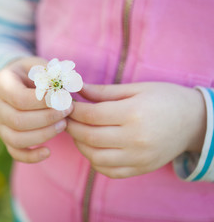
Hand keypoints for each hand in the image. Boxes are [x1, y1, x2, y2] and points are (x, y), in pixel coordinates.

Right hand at [0, 57, 72, 162]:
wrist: (17, 82)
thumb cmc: (32, 73)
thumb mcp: (40, 66)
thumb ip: (52, 74)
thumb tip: (66, 87)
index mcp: (1, 84)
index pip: (19, 99)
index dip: (43, 102)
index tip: (64, 98)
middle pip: (17, 120)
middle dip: (47, 118)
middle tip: (67, 111)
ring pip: (16, 139)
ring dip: (43, 135)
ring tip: (63, 125)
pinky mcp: (6, 137)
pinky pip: (15, 152)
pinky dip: (31, 156)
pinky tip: (48, 152)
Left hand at [66, 82, 205, 177]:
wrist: (194, 122)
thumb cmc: (164, 99)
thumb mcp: (136, 88)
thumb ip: (103, 91)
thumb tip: (77, 89)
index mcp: (134, 114)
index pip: (91, 114)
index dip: (73, 109)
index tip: (66, 104)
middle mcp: (135, 139)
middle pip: (89, 136)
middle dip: (70, 126)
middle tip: (65, 117)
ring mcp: (138, 158)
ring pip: (94, 156)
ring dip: (79, 144)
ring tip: (77, 131)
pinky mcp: (140, 169)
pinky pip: (108, 170)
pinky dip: (94, 160)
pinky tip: (92, 147)